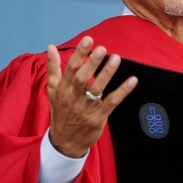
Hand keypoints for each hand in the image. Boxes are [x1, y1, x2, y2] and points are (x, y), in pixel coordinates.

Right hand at [46, 36, 136, 157]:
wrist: (65, 142)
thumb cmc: (60, 112)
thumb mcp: (52, 90)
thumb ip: (53, 68)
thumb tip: (50, 47)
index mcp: (63, 88)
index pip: (71, 68)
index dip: (80, 53)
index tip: (88, 39)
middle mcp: (73, 97)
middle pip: (83, 78)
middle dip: (92, 63)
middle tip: (102, 48)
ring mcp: (86, 108)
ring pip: (97, 89)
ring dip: (107, 74)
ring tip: (116, 58)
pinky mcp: (98, 118)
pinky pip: (111, 102)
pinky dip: (122, 91)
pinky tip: (132, 80)